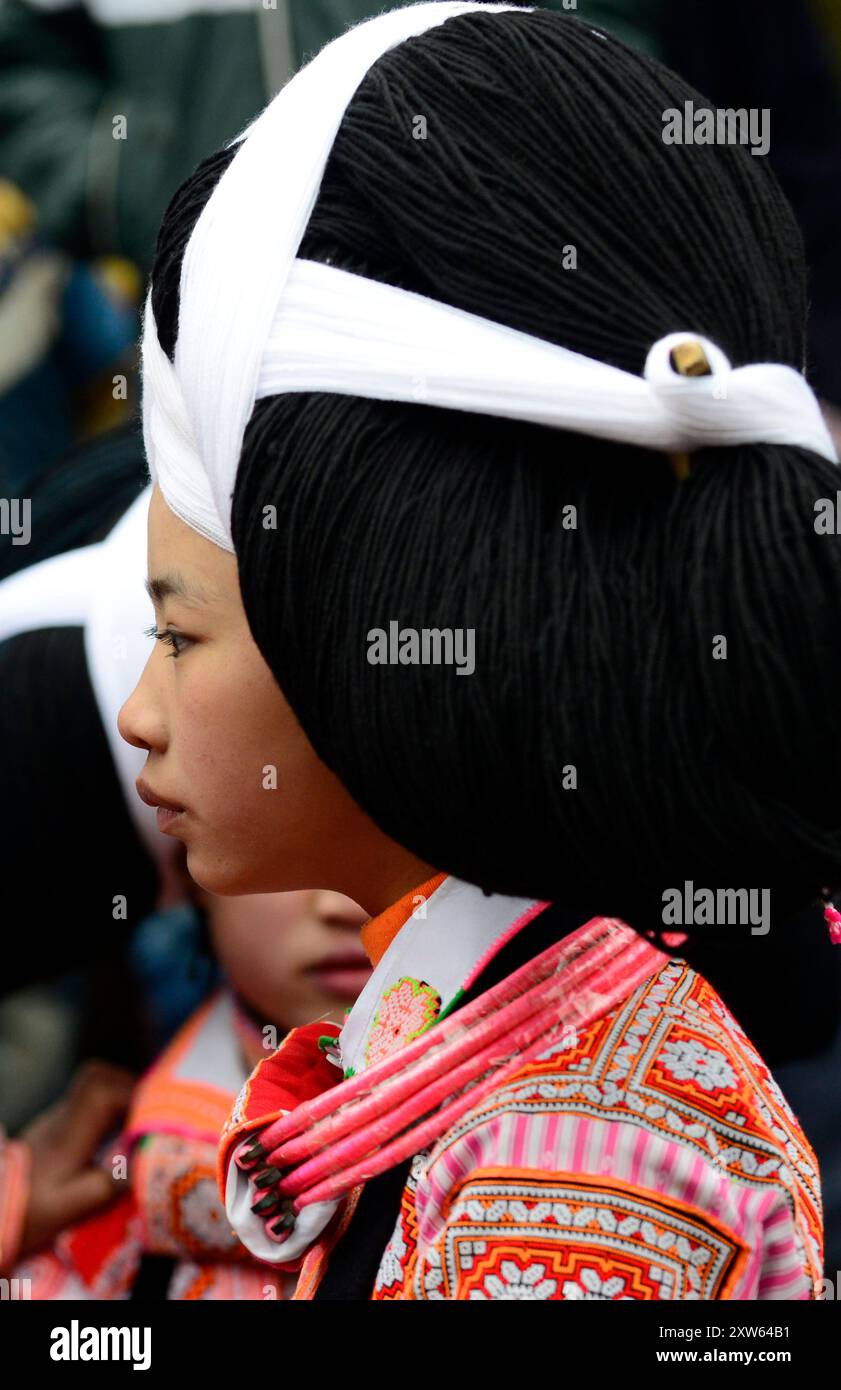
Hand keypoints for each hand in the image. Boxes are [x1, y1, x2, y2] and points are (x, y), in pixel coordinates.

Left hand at [15, 1060, 135, 1261]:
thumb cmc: (33, 1211)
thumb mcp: (76, 1206)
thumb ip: (112, 1183)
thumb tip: (147, 1161)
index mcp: (70, 1131)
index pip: (104, 1093)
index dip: (135, 1097)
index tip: (156, 1117)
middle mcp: (63, 1117)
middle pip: (97, 1077)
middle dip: (131, 1086)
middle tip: (152, 1111)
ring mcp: (58, 1120)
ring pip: (93, 1085)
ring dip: (121, 1094)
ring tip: (141, 1119)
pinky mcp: (57, 1128)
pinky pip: (88, 1101)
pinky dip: (110, 1107)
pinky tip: (120, 1132)